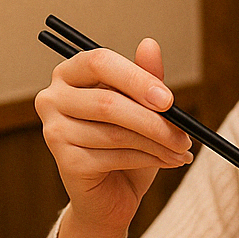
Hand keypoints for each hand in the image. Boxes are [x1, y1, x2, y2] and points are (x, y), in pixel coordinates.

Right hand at [34, 38, 192, 237]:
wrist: (112, 194)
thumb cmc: (128, 142)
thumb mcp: (143, 107)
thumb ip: (146, 77)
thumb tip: (150, 43)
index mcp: (70, 73)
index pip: (99, 62)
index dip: (137, 78)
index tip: (169, 99)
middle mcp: (52, 97)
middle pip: (108, 101)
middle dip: (155, 119)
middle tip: (186, 132)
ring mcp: (53, 130)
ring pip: (116, 131)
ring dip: (158, 142)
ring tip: (182, 148)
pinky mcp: (65, 161)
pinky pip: (114, 155)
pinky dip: (149, 159)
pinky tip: (169, 161)